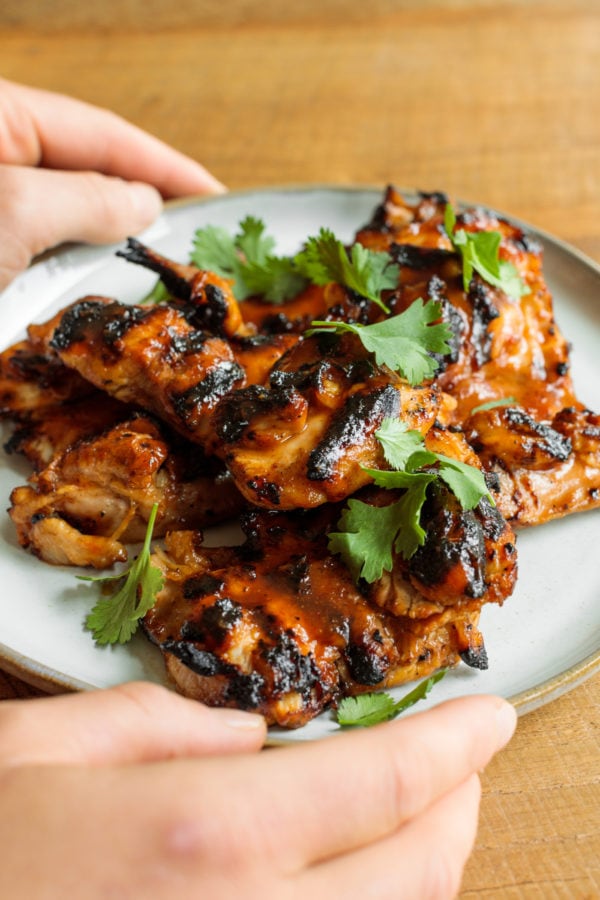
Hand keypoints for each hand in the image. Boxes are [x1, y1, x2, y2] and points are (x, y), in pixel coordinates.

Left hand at [0, 78, 223, 288]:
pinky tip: (102, 294)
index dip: (165, 167)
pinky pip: (40, 255)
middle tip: (199, 240)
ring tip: (160, 271)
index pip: (103, 134)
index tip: (215, 196)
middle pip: (90, 174)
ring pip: (66, 220)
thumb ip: (87, 201)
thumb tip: (144, 203)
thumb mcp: (13, 212)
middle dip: (144, 207)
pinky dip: (74, 275)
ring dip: (111, 248)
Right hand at [0, 682, 515, 898]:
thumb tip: (241, 738)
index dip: (452, 745)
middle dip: (455, 808)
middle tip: (458, 765)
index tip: (488, 717)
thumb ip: (152, 723)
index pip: (380, 782)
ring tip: (413, 821)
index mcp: (199, 834)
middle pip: (415, 872)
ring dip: (422, 872)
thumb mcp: (37, 751)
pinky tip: (352, 886)